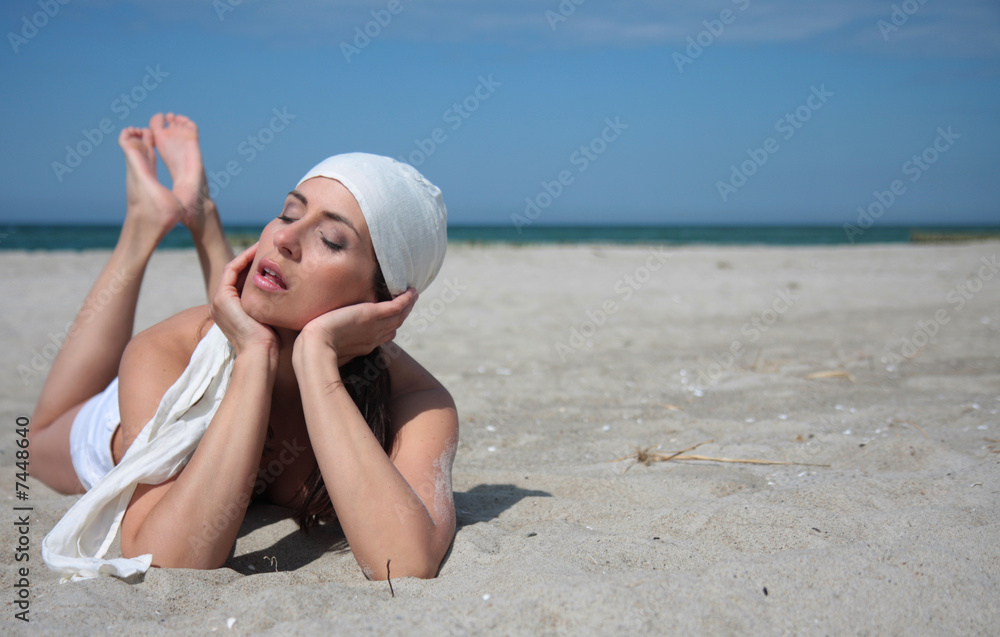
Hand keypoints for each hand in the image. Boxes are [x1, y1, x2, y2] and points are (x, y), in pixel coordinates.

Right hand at [211, 242, 278, 358]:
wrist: (261, 353)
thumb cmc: (273, 341)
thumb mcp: (272, 318)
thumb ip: (275, 305)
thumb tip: (298, 293)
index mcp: (232, 310)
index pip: (242, 281)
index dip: (256, 266)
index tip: (274, 256)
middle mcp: (222, 305)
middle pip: (237, 273)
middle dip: (252, 258)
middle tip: (269, 245)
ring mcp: (219, 302)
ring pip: (234, 268)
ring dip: (248, 254)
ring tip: (265, 244)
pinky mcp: (222, 298)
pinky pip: (231, 269)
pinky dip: (244, 258)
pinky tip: (259, 251)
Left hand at [293, 288, 417, 367]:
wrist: (315, 347)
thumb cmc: (315, 349)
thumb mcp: (327, 345)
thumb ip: (332, 340)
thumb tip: (324, 336)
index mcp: (364, 345)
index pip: (383, 335)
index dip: (390, 326)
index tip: (393, 317)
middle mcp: (373, 337)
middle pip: (394, 325)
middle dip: (403, 315)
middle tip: (409, 302)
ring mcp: (375, 327)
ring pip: (398, 316)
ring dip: (408, 305)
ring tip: (413, 294)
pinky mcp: (373, 315)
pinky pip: (396, 307)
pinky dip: (406, 300)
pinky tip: (411, 291)